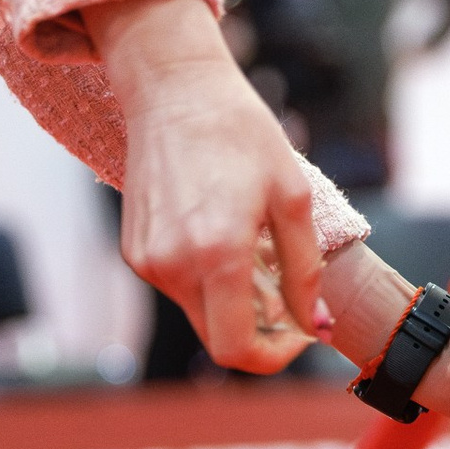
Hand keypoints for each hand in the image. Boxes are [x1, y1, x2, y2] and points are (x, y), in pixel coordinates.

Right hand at [87, 0, 319, 372]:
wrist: (174, 91)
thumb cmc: (240, 134)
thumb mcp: (291, 197)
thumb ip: (305, 270)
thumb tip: (316, 324)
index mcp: (217, 255)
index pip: (237, 349)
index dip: (275, 357)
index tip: (300, 334)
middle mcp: (173, 266)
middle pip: (217, 339)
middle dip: (259, 332)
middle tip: (289, 298)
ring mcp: (146, 261)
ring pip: (199, 313)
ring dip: (233, 301)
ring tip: (254, 246)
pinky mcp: (133, 251)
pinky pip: (178, 287)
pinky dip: (207, 279)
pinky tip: (221, 232)